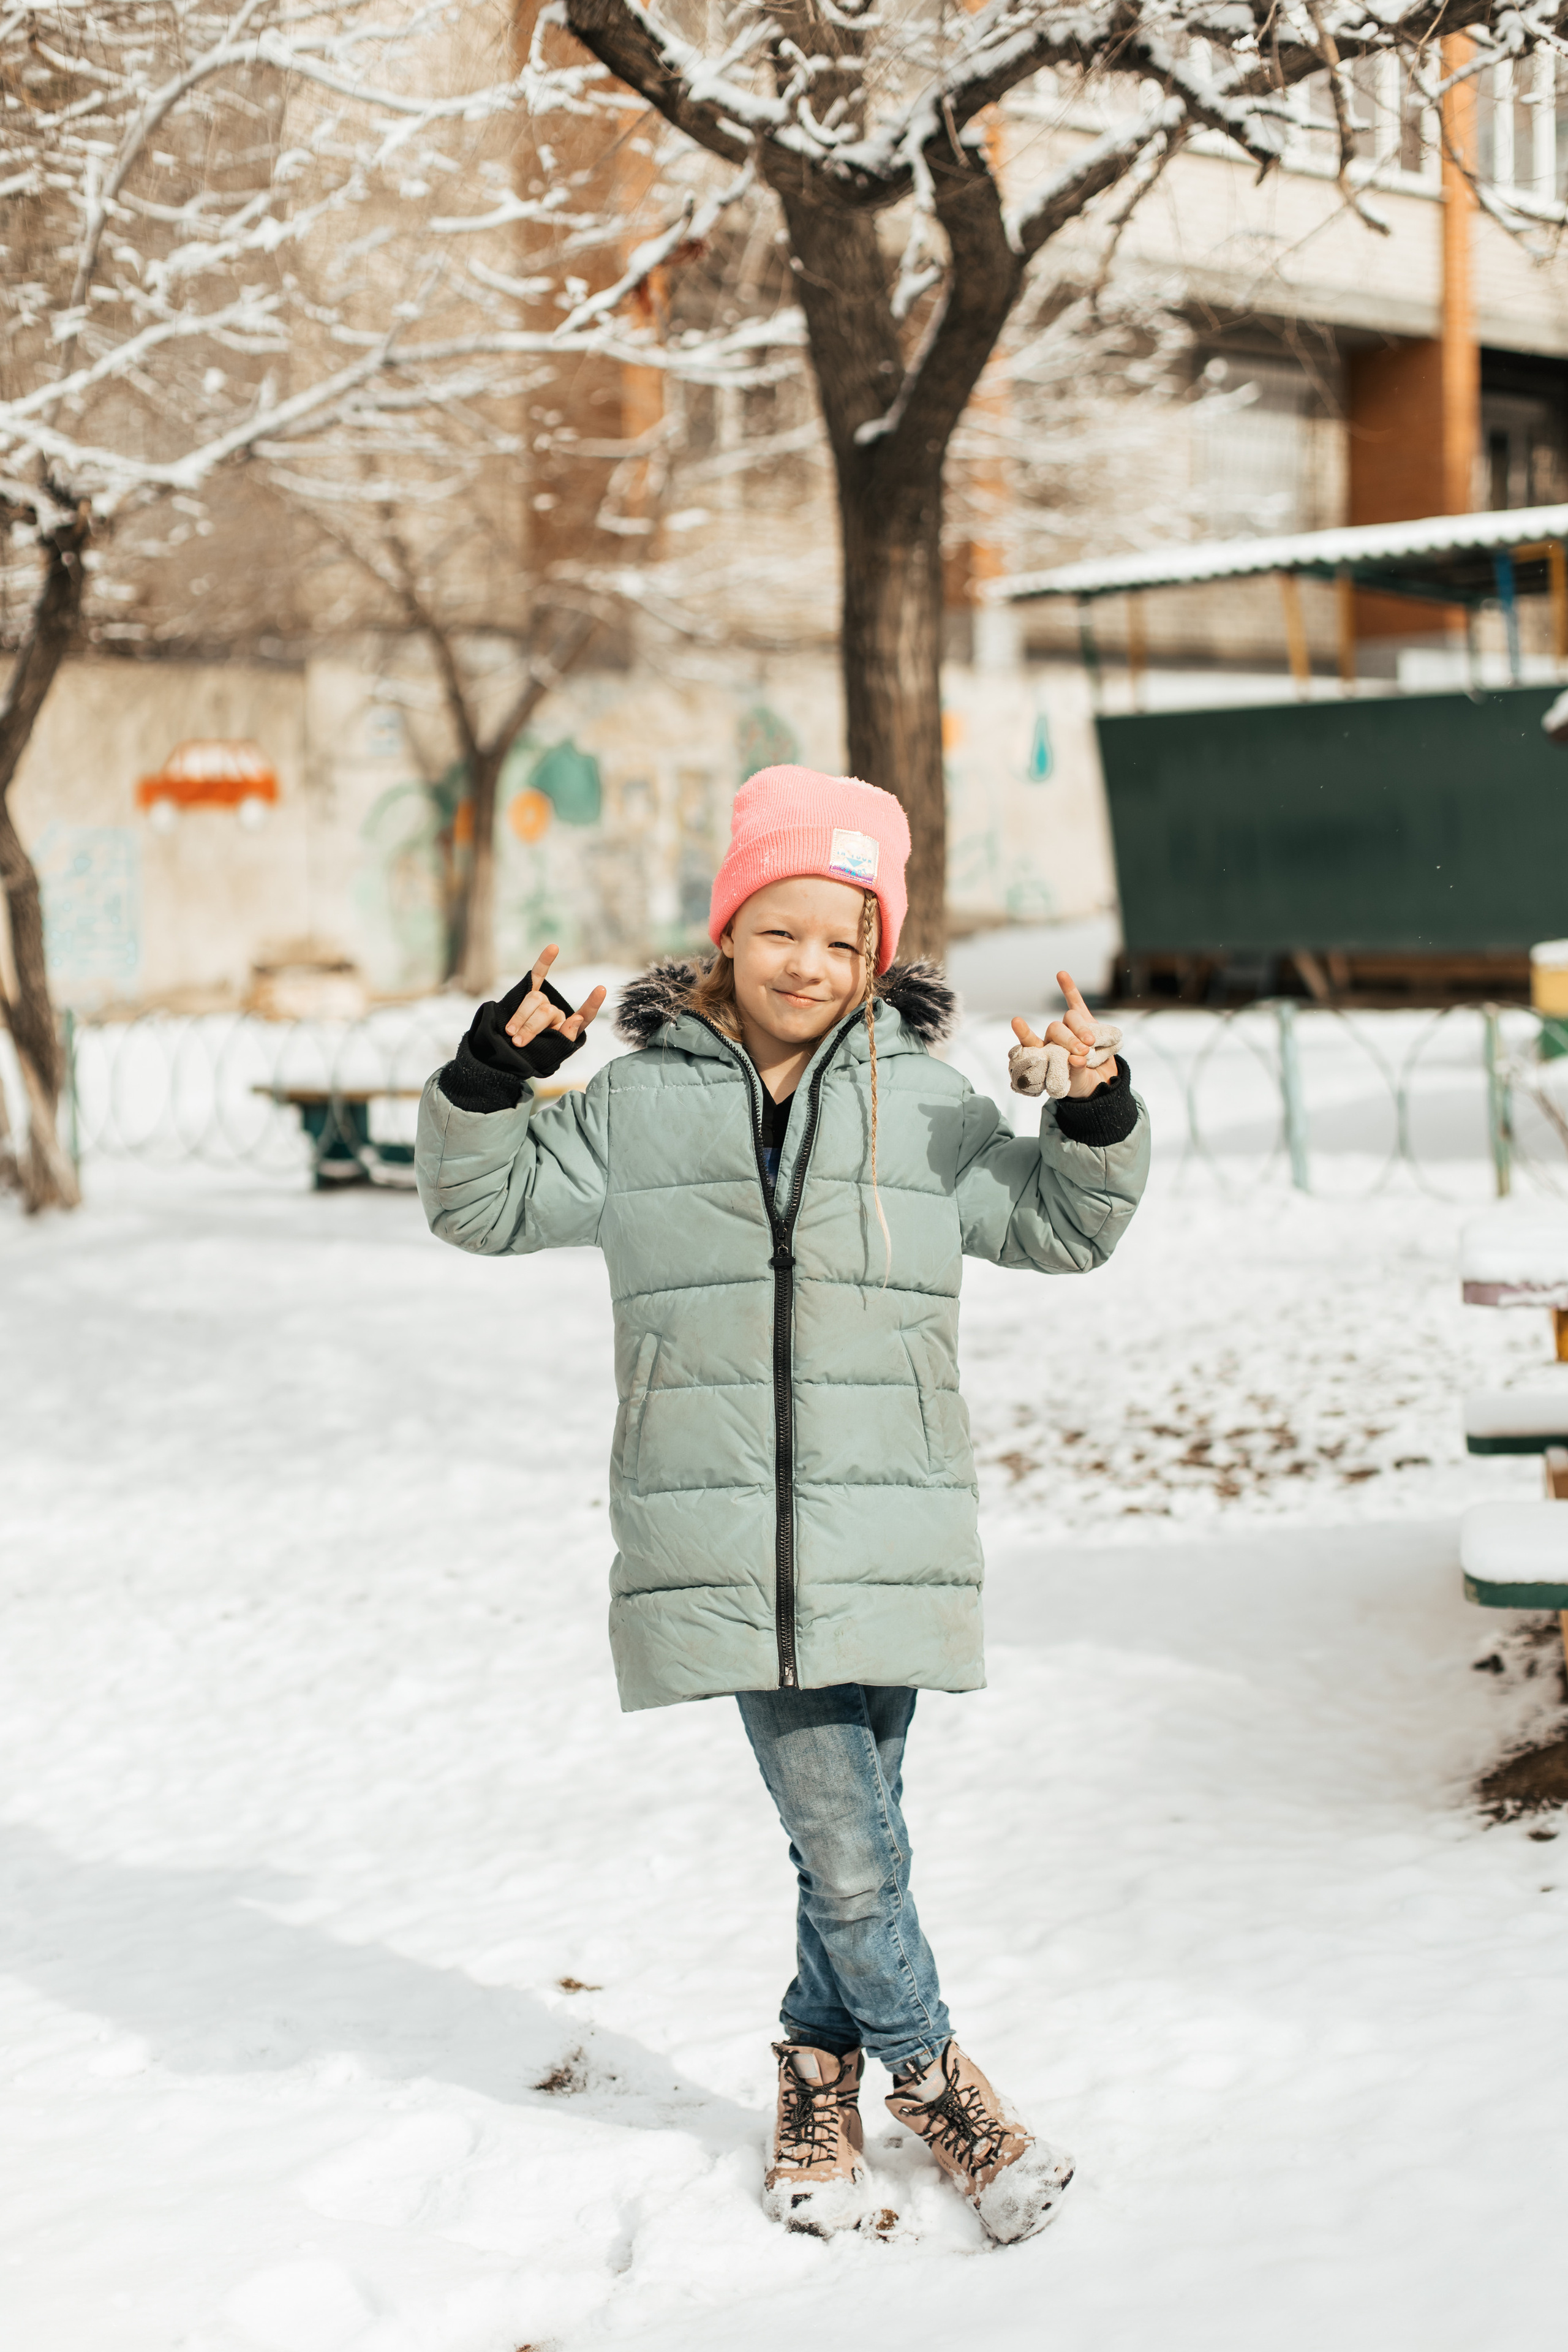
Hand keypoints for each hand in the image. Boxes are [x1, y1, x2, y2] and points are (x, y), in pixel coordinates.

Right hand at [503, 944, 606, 1052]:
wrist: (505, 1055)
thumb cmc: (530, 1056)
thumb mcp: (549, 1054)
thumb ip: (564, 1038)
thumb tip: (578, 1018)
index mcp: (568, 1028)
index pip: (585, 1015)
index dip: (591, 1004)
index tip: (601, 989)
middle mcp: (557, 1012)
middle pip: (547, 1011)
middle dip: (531, 1027)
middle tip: (518, 1042)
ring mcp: (544, 1002)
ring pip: (534, 999)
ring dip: (521, 1017)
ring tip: (510, 1033)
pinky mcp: (529, 993)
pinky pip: (538, 975)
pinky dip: (545, 961)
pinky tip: (554, 948)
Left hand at [1009, 971, 1118, 1098]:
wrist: (1103, 1082)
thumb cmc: (1084, 1085)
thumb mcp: (1078, 1084)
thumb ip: (1075, 1072)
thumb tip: (1075, 1059)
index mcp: (1046, 1055)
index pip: (1031, 1043)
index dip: (1025, 1033)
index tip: (1016, 1021)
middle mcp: (1054, 1040)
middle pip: (1057, 1029)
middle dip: (1069, 1040)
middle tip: (1081, 1053)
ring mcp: (1071, 1029)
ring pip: (1072, 1019)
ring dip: (1081, 1029)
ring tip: (1091, 1044)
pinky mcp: (1087, 1022)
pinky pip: (1076, 1002)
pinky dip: (1069, 989)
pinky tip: (1061, 974)